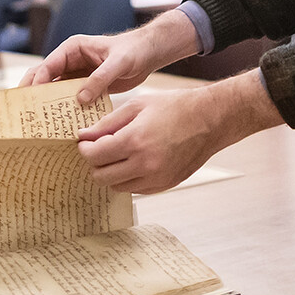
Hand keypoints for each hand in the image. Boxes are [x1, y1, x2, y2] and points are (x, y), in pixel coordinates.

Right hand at [18, 8, 199, 105]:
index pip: (48, 65)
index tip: (30, 98)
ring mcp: (76, 74)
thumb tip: (80, 98)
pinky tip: (60, 123)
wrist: (148, 54)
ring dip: (46, 103)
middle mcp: (70, 60)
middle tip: (24, 112)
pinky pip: (69, 98)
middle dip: (33, 93)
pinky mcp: (85, 86)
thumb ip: (100, 79)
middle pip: (44, 77)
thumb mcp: (118, 63)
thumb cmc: (133, 51)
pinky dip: (64, 108)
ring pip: (54, 89)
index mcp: (73, 48)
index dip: (37, 81)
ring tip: (37, 121)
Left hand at [76, 71, 283, 193]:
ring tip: (118, 154)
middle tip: (99, 149)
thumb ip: (108, 123)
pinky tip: (135, 161)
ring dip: (111, 172)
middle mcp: (144, 164)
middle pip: (101, 176)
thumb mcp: (137, 106)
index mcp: (134, 140)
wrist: (210, 119)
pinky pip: (135, 189)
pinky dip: (129, 178)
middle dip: (95, 163)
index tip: (85, 142)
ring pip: (116, 186)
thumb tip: (84, 136)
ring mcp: (156, 178)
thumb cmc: (175, 107)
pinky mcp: (165, 185)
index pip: (94, 156)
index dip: (84, 149)